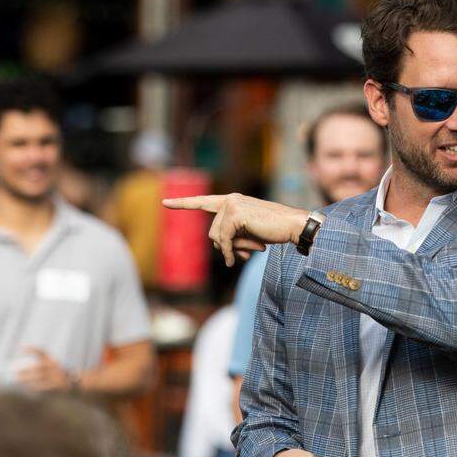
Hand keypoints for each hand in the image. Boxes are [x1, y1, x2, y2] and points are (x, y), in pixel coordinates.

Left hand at [16, 348, 73, 391]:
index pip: (41, 351)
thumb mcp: (52, 367)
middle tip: (15, 372)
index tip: (20, 348)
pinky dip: (37, 387)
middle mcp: (54, 367)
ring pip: (39, 377)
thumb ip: (40, 367)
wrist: (75, 384)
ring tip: (18, 380)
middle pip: (37, 366)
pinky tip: (29, 388)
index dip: (31, 349)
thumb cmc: (59, 375)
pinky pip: (45, 386)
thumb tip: (21, 370)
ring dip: (27, 378)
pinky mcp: (58, 385)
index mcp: (52, 360)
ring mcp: (56, 376)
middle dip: (25, 369)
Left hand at [162, 193, 308, 266]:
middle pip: (212, 233)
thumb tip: (221, 248)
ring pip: (217, 238)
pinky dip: (231, 252)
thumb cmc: (273, 230)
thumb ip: (231, 236)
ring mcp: (231, 205)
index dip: (183, 203)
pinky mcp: (235, 214)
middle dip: (228, 247)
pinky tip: (245, 256)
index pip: (203, 202)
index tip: (164, 202)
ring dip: (233, 250)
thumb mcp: (248, 234)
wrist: (292, 226)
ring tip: (253, 249)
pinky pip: (224, 240)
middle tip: (248, 252)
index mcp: (232, 201)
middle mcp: (230, 200)